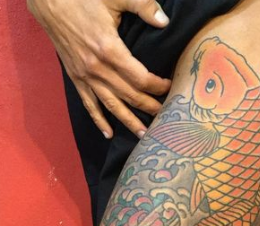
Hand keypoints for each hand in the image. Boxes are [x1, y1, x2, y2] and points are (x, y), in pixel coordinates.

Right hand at [27, 0, 170, 137]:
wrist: (47, 0)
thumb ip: (142, 7)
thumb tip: (165, 21)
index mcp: (109, 50)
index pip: (141, 78)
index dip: (157, 86)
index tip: (169, 88)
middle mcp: (97, 69)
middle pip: (130, 95)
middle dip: (149, 107)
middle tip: (164, 118)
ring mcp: (85, 76)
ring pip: (112, 106)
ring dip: (129, 122)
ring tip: (143, 135)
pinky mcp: (76, 78)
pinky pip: (89, 105)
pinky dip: (99, 120)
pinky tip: (108, 133)